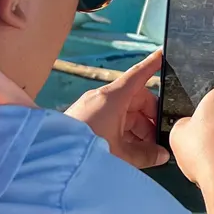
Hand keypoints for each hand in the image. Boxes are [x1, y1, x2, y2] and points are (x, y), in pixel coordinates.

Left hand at [64, 50, 169, 168]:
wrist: (50, 158)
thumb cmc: (85, 151)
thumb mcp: (121, 154)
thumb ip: (146, 155)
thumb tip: (162, 154)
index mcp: (113, 98)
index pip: (138, 75)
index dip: (152, 65)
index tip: (163, 55)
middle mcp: (102, 99)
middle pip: (135, 100)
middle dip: (150, 119)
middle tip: (160, 139)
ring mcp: (92, 108)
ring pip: (124, 112)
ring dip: (137, 129)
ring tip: (145, 151)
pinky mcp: (84, 119)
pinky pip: (111, 120)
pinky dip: (123, 132)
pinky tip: (128, 150)